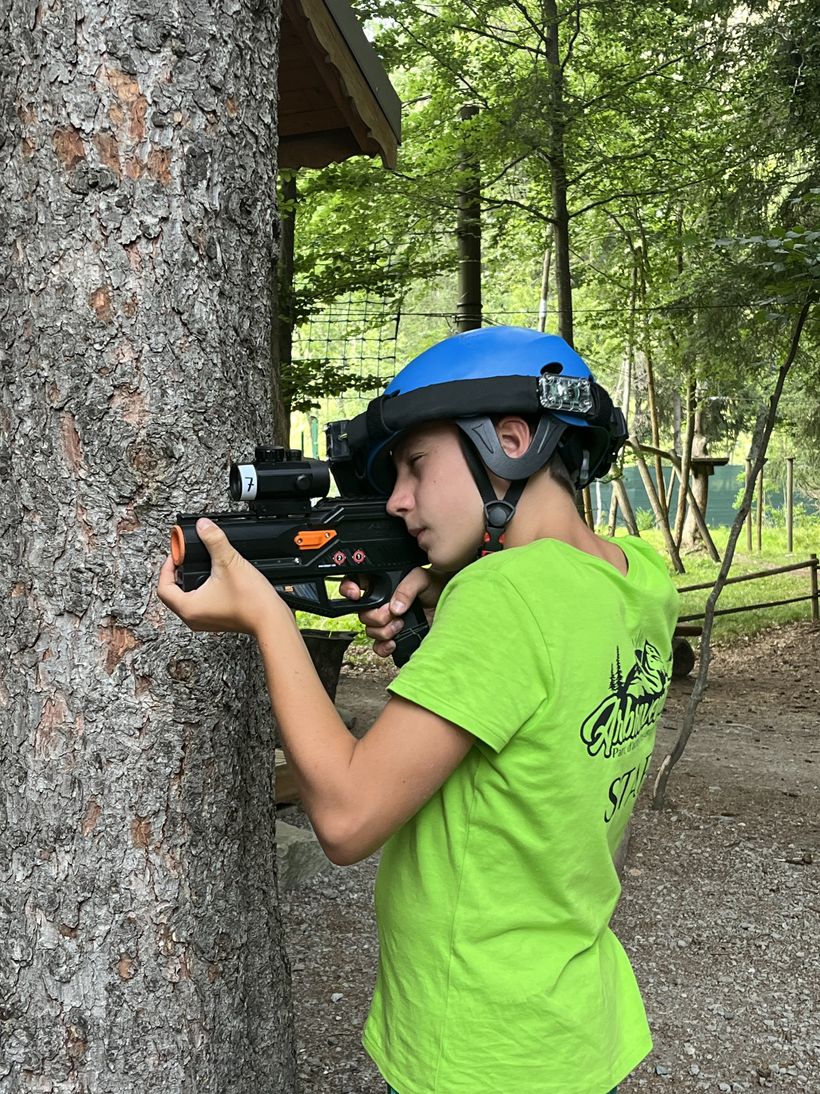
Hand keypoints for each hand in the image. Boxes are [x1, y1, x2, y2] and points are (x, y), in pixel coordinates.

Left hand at [158, 518, 284, 635]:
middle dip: (178, 572)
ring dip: (189, 581)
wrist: (271, 619)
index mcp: (188, 608)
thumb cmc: (251, 601)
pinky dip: (201, 589)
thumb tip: (203, 525)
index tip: (176, 555)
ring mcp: (205, 621)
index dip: (167, 567)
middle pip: (173, 593)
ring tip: (199, 566)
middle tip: (185, 558)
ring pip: (186, 599)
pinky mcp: (216, 620)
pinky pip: (200, 603)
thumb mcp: (229, 562)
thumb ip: (213, 540)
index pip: (163, 587)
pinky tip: (213, 578)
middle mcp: (193, 618)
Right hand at [339, 567, 445, 658]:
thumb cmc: (438, 587)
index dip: (349, 588)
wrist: (451, 606)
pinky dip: (383, 647)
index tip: (356, 594)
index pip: (356, 584)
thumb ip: (406, 588)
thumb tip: (394, 607)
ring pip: (370, 631)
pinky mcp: (394, 637)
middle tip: (394, 613)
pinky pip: (378, 647)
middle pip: (362, 614)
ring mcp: (387, 621)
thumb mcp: (423, 578)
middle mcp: (382, 604)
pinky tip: (394, 642)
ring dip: (384, 631)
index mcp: (384, 585)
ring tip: (401, 624)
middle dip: (377, 616)